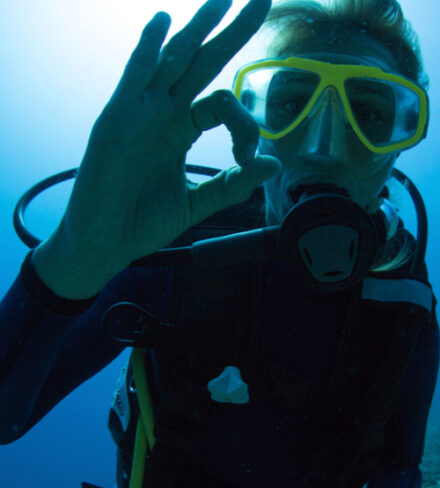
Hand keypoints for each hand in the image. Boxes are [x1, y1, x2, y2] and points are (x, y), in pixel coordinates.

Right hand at [57, 0, 280, 278]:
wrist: (105, 245)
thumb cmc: (144, 223)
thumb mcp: (198, 203)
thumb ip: (233, 185)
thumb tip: (275, 164)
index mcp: (181, 131)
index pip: (221, 105)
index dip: (244, 124)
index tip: (249, 157)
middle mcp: (162, 114)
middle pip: (200, 64)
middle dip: (230, 33)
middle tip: (261, 0)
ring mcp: (139, 114)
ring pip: (171, 61)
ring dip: (196, 29)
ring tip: (222, 0)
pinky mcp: (116, 121)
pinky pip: (133, 79)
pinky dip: (147, 50)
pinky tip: (164, 23)